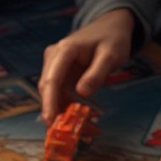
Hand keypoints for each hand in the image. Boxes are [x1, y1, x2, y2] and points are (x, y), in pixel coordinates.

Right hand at [39, 9, 134, 123]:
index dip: (49, 102)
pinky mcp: (59, 75)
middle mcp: (54, 57)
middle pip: (48, 90)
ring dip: (64, 114)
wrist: (110, 27)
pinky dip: (68, 109)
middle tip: (75, 133)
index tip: (50, 122)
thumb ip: (97, 73)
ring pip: (52, 96)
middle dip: (58, 113)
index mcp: (65, 50)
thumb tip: (82, 93)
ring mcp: (55, 66)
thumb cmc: (112, 38)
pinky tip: (81, 120)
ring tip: (86, 129)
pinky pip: (59, 95)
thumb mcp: (111, 54)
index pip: (51, 79)